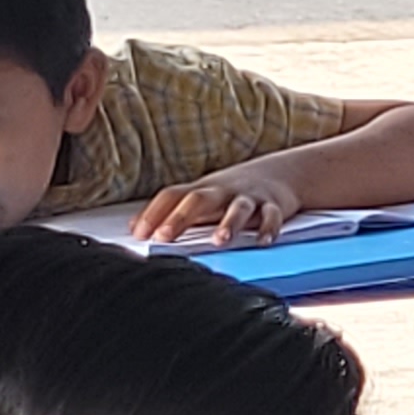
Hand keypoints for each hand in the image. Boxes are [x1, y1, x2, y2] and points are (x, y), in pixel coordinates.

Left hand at [131, 162, 311, 246]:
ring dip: (228, 223)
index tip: (139, 234)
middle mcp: (222, 191)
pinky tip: (262, 241)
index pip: (171, 196)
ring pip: (238, 207)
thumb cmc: (232, 192)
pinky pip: (272, 216)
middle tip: (164, 237)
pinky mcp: (274, 205)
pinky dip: (268, 228)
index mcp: (201, 190)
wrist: (280, 173)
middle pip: (198, 199)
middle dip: (180, 218)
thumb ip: (170, 212)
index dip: (153, 213)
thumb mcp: (200, 198)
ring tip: (219, 240)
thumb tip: (133, 227)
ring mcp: (249, 197)